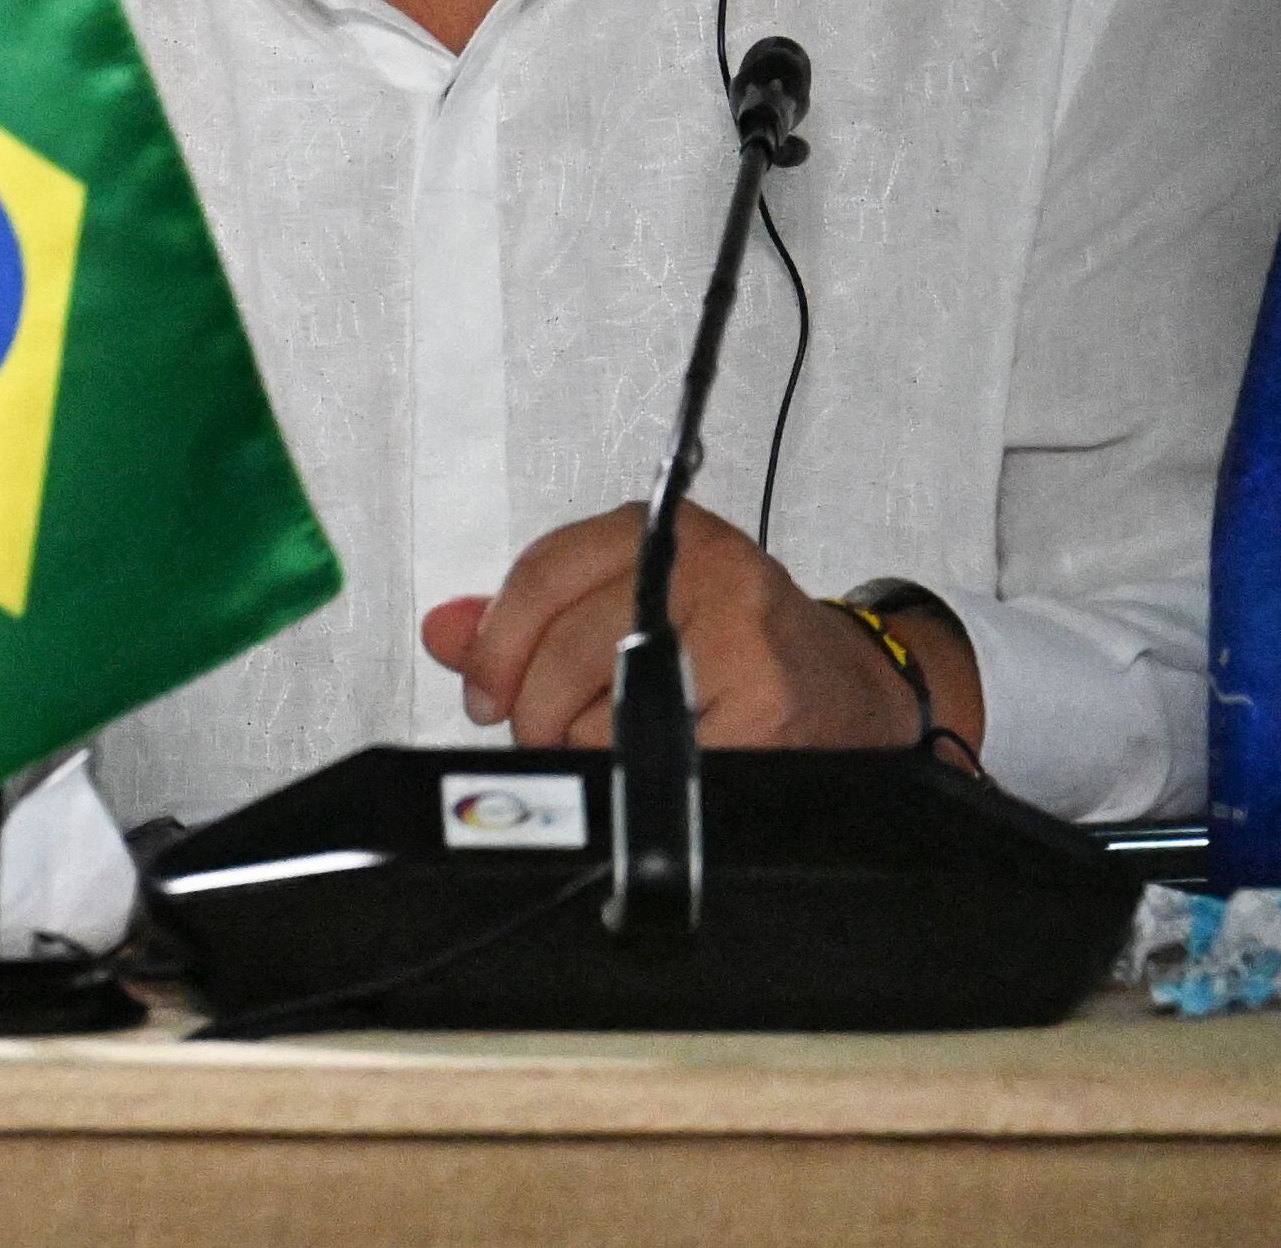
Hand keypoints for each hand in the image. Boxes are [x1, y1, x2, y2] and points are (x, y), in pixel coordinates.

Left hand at [418, 504, 979, 753]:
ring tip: (619, 743)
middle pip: (563, 649)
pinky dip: (639, 773)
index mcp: (664, 531)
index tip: (483, 689)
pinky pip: (652, 755)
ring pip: (602, 709)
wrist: (859, 693)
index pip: (542, 575)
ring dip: (586, 748)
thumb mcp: (633, 602)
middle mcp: (707, 568)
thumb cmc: (739, 647)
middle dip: (535, 710)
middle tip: (544, 731)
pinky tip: (665, 760)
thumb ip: (531, 616)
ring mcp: (741, 634)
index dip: (496, 644)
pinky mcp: (765, 705)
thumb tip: (445, 630)